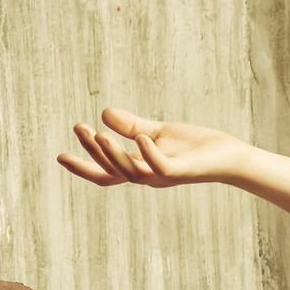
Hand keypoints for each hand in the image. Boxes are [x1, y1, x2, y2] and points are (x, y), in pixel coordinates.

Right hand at [58, 108, 244, 187]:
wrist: (229, 156)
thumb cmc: (195, 147)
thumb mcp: (157, 132)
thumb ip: (131, 126)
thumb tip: (103, 113)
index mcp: (140, 168)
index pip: (105, 172)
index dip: (83, 167)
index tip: (60, 156)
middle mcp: (148, 176)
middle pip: (112, 170)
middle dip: (93, 152)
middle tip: (78, 128)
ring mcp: (164, 176)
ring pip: (132, 172)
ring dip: (114, 154)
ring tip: (98, 134)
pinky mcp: (183, 172)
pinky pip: (162, 168)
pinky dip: (149, 154)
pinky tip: (141, 137)